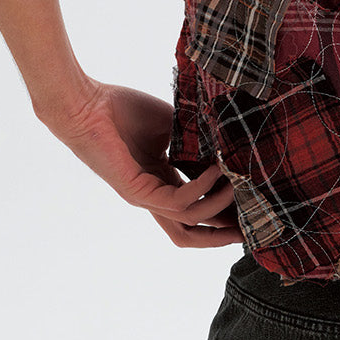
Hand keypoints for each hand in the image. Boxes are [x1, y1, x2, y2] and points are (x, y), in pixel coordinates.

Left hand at [36, 81, 243, 247]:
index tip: (251, 205)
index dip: (222, 211)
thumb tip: (228, 140)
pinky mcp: (136, 192)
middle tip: (253, 227)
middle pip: (190, 233)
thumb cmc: (120, 110)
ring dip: (218, 207)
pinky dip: (201, 188)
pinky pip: (177, 201)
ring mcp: (144, 197)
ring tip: (240, 186)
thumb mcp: (169, 126)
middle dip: (222, 235)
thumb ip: (195, 138)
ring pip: (188, 221)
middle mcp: (153, 196)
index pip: (195, 206)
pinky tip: (215, 170)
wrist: (86, 104)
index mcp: (161, 181)